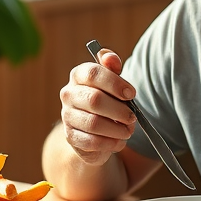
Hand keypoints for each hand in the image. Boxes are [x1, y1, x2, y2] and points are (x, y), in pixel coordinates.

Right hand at [58, 48, 137, 166]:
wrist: (93, 129)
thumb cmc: (106, 99)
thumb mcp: (112, 81)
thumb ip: (112, 67)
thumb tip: (110, 58)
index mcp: (78, 75)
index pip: (93, 73)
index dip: (115, 83)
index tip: (131, 94)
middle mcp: (68, 94)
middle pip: (94, 100)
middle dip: (119, 110)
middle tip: (132, 117)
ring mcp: (67, 116)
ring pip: (93, 123)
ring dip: (116, 129)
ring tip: (128, 130)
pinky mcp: (71, 137)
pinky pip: (92, 142)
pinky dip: (111, 143)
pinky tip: (119, 140)